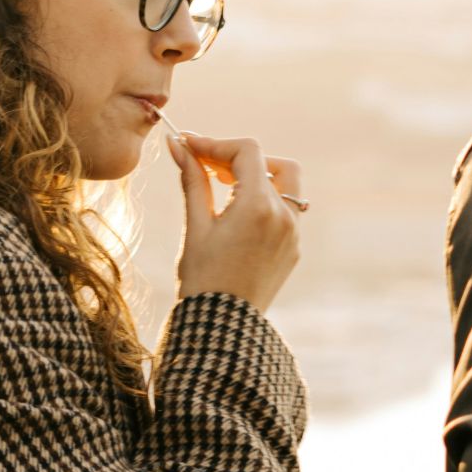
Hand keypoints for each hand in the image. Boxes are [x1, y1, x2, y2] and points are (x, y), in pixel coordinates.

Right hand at [168, 133, 302, 311]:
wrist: (223, 327)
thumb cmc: (202, 278)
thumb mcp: (195, 225)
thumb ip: (192, 179)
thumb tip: (178, 144)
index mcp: (259, 206)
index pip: (247, 151)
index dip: (216, 144)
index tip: (191, 148)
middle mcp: (285, 215)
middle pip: (271, 163)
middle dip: (240, 159)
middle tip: (210, 169)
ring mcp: (293, 233)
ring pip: (285, 185)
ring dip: (258, 178)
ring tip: (224, 191)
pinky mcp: (293, 249)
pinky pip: (287, 211)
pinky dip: (265, 202)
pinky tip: (237, 217)